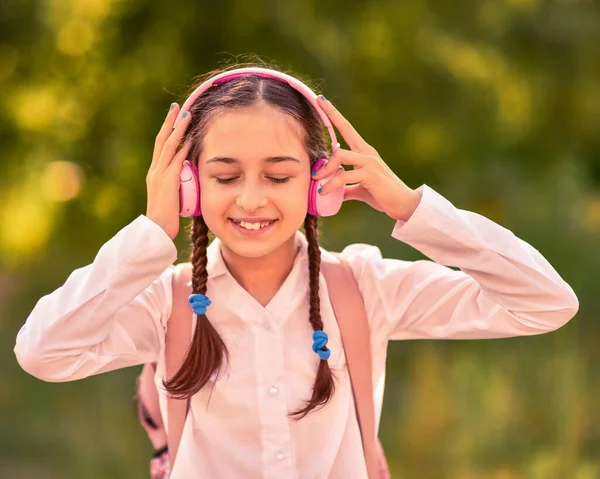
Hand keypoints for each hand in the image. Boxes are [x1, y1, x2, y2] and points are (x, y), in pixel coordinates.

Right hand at [146, 103, 192, 239]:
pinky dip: (183, 149)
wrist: (156, 230)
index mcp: (155, 174)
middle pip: (161, 140)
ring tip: (186, 116)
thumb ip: (178, 185)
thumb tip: (189, 179)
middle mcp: (154, 171)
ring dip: (178, 130)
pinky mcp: (166, 183)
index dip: (167, 131)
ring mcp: (159, 176)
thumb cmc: (166, 218)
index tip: (174, 118)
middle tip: (177, 107)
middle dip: (170, 123)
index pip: (161, 147)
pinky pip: (175, 161)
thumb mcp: (172, 197)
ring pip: (168, 147)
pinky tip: (190, 139)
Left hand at [312, 96, 421, 221]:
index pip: (347, 128)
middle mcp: (367, 152)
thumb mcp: (360, 188)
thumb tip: (333, 192)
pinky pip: (344, 176)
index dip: (334, 114)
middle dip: (329, 118)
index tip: (321, 100)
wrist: (403, 204)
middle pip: (344, 130)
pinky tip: (324, 192)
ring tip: (318, 182)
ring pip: (340, 155)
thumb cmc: (382, 195)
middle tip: (314, 130)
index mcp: (364, 152)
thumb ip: (346, 187)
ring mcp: (369, 162)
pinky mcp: (369, 175)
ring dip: (325, 169)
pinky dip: (331, 184)